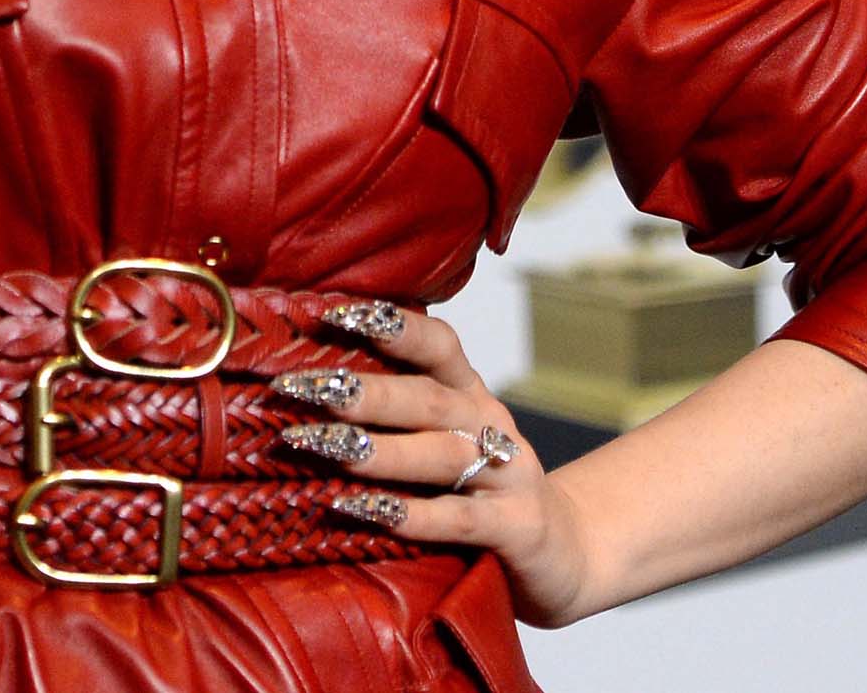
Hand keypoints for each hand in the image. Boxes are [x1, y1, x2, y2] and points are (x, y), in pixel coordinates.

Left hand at [277, 303, 607, 626]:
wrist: (567, 550)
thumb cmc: (481, 488)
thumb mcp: (447, 439)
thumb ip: (398, 413)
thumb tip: (307, 384)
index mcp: (470, 394)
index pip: (438, 344)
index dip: (390, 325)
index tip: (329, 314)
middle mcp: (489, 424)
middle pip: (427, 398)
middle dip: (361, 392)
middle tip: (299, 388)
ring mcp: (508, 475)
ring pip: (440, 454)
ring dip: (377, 450)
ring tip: (319, 444)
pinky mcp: (515, 527)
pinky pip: (457, 518)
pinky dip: (409, 514)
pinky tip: (361, 509)